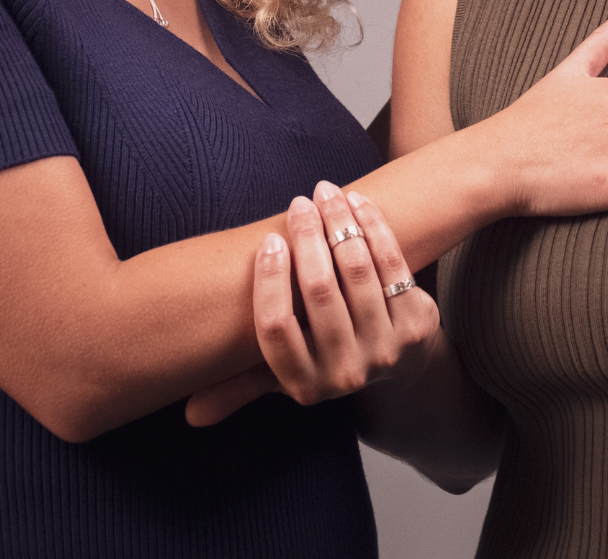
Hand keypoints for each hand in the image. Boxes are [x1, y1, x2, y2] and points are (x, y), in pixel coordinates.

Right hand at [186, 181, 439, 425]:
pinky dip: (374, 226)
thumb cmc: (327, 356)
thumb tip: (188, 414)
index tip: (269, 241)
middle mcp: (346, 373)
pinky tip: (357, 202)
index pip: (275, 329)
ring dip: (339, 224)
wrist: (404, 369)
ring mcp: (387, 349)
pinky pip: (393, 264)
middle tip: (298, 205)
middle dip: (307, 239)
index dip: (270, 281)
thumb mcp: (287, 375)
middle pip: (319, 293)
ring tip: (326, 193)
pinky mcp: (418, 324)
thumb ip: (241, 386)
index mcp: (303, 386)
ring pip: (357, 271)